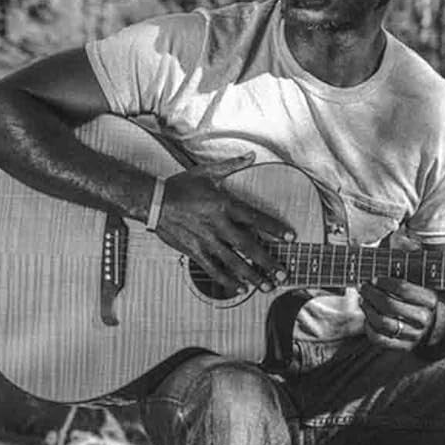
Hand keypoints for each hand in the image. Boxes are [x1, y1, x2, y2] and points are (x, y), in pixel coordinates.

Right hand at [153, 154, 291, 293]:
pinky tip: (241, 289)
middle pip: (249, 247)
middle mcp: (218, 225)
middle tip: (283, 274)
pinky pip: (214, 270)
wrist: (154, 202)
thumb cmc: (181, 186)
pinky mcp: (195, 251)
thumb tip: (252, 155)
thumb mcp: (207, 172)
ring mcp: (206, 240)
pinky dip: (228, 281)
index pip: (256, 218)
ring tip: (267, 286)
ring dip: (252, 276)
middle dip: (268, 262)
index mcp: (224, 205)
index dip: (275, 228)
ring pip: (234, 263)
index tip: (291, 238)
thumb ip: (232, 165)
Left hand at [359, 273, 444, 350]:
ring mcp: (414, 334)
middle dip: (371, 294)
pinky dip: (369, 327)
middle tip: (363, 288)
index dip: (384, 283)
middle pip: (390, 305)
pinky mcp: (404, 347)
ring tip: (363, 301)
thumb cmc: (422, 304)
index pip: (403, 289)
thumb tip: (375, 280)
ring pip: (382, 322)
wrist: (436, 329)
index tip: (374, 279)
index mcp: (429, 301)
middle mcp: (423, 318)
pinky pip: (379, 338)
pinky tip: (367, 318)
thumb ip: (403, 284)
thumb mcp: (420, 290)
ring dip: (368, 310)